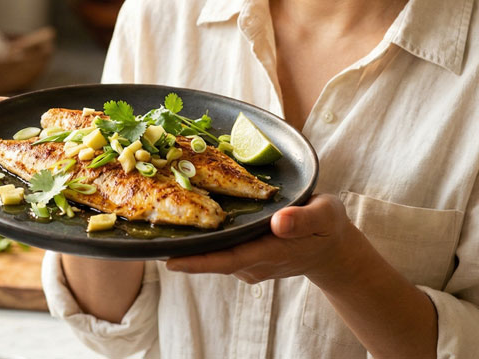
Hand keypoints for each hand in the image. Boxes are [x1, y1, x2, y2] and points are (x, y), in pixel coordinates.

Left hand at [165, 194, 357, 285]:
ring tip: (153, 225)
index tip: (170, 261)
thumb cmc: (328, 227)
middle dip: (180, 250)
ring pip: (212, 255)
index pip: (228, 260)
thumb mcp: (324, 216)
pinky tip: (180, 221)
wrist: (332, 248)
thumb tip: (280, 222)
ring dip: (187, 244)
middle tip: (146, 235)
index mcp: (269, 253)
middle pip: (211, 259)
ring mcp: (246, 262)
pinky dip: (200, 238)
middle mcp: (252, 263)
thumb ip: (304, 220)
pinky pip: (217, 249)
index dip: (199, 261)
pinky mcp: (243, 256)